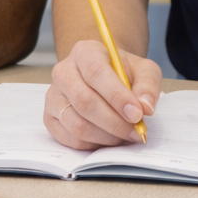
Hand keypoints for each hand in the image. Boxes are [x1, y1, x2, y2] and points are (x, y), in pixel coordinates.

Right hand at [43, 39, 162, 149]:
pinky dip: (92, 145)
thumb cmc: (122, 72)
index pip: (97, 73)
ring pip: (77, 124)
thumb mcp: (143, 70)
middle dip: (114, 122)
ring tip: (124, 135)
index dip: (117, 97)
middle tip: (136, 131)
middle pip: (85, 102)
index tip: (137, 114)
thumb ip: (148, 85)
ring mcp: (53, 96)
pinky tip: (108, 138)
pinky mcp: (50, 118)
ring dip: (105, 136)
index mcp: (85, 52)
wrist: (104, 77)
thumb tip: (145, 107)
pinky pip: (69, 139)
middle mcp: (63, 71)